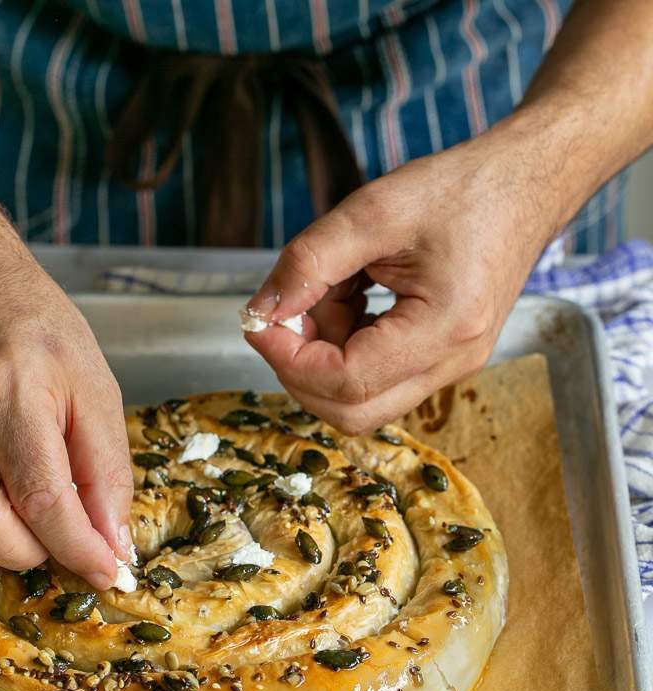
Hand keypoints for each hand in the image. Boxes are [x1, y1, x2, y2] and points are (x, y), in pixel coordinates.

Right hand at [0, 207, 132, 589]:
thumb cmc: (36, 331)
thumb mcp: (95, 389)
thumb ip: (108, 471)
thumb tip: (114, 543)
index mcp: (13, 391)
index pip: (44, 498)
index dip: (80, 549)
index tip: (107, 572)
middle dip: (35, 552)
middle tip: (62, 536)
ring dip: (4, 540)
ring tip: (27, 502)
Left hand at [244, 128, 557, 433]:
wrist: (525, 184)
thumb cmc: (462, 189)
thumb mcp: (374, 210)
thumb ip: (309, 262)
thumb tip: (260, 311)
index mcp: (444, 329)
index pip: (346, 381)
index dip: (289, 358)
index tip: (259, 319)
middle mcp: (452, 364)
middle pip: (352, 412)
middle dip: (302, 370)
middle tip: (285, 315)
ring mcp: (450, 369)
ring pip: (361, 399)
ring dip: (325, 355)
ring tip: (333, 288)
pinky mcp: (440, 360)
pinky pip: (377, 378)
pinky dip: (345, 347)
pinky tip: (351, 296)